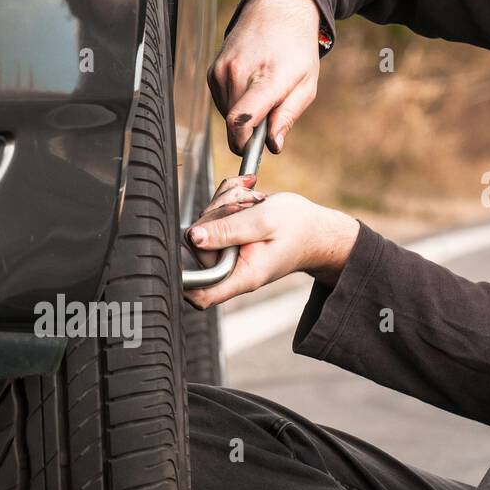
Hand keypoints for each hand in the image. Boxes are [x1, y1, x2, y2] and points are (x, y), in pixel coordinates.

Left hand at [183, 186, 359, 309]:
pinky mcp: (226, 242)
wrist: (314, 228)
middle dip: (217, 213)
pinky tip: (248, 195)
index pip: (202, 295)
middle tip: (246, 202)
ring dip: (224, 202)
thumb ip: (229, 230)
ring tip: (253, 199)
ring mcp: (228, 256)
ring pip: (204, 225)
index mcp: (242, 275)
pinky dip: (226, 200)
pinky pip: (212, 218)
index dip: (183, 284)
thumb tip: (193, 237)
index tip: (176, 261)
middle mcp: (231, 270)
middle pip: (198, 244)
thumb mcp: (264, 221)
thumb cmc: (297, 227)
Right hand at [207, 0, 322, 155]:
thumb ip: (288, 117)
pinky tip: (249, 84)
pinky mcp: (212, 71)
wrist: (277, 9)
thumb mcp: (306, 85)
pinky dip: (235, 103)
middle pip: (234, 125)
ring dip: (242, 116)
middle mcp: (238, 74)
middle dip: (250, 131)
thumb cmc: (296, 49)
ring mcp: (221, 72)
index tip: (253, 149)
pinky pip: (221, 102)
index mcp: (266, 79)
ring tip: (262, 92)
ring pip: (226, 115)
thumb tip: (272, 146)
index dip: (244, 144)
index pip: (241, 121)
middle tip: (270, 114)